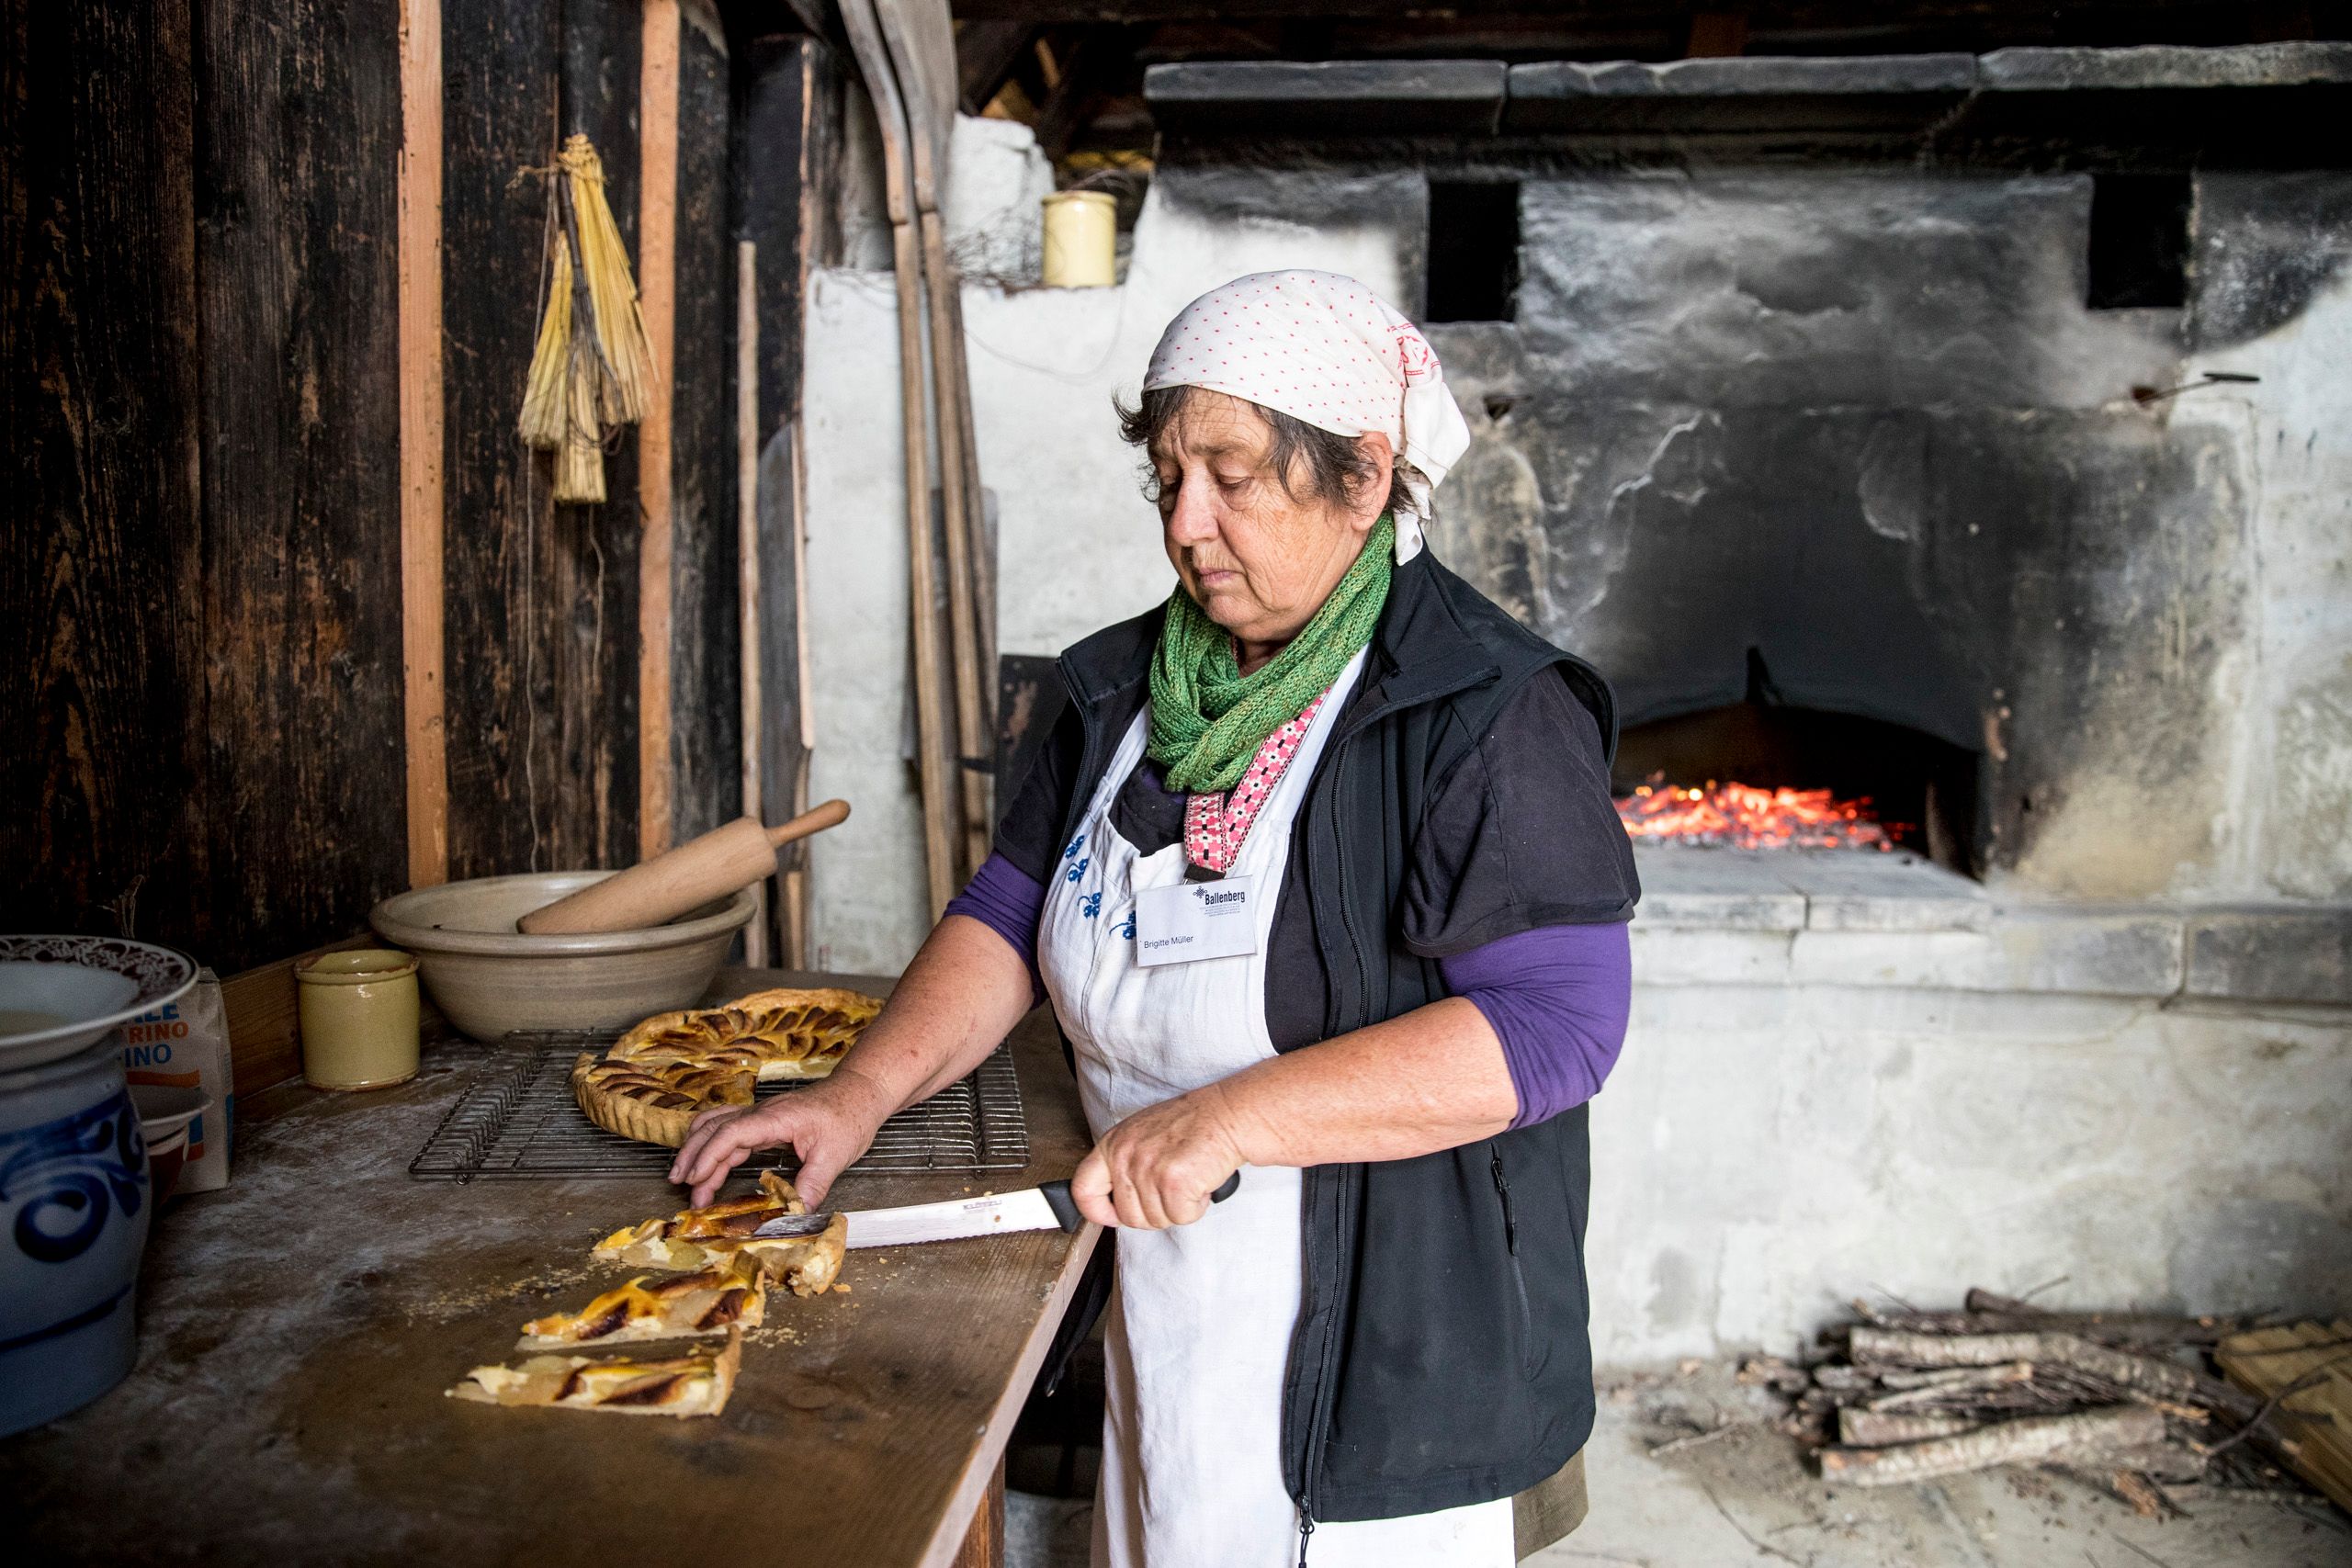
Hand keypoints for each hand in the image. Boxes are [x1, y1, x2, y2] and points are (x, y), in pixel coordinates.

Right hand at [667, 1069, 893, 1208]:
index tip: (695, 1180)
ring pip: (717, 1126)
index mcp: (776, 1118)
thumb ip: (811, 1186)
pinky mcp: (766, 1121)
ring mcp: (763, 1115)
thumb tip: (794, 1216)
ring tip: (683, 1175)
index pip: (731, 1133)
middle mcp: (763, 1113)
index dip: (709, 1156)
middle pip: (715, 1128)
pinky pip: (730, 1128)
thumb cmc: (850, 1114)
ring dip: (697, 1147)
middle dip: (693, 1156)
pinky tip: (707, 1159)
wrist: (861, 1091)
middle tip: (680, 1185)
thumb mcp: (834, 1155)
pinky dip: (713, 1144)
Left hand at [1070, 1083, 1247, 1229]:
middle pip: (1128, 1217)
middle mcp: (1126, 1156)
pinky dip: (1196, 1207)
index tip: (1113, 1216)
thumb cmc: (1192, 1124)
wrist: (1228, 1115)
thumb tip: (1111, 1204)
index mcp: (1113, 1144)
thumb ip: (1124, 1165)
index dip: (1097, 1212)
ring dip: (1177, 1208)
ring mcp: (1148, 1169)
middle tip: (1171, 1193)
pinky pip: (1180, 1217)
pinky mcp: (1174, 1182)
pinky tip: (1200, 1184)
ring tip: (1188, 1180)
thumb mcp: (1143, 1135)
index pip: (1083, 1189)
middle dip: (1153, 1214)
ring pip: (1155, 1221)